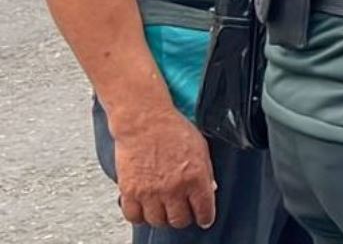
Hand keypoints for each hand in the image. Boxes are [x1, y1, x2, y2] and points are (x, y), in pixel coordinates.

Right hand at [110, 104, 215, 230]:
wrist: (144, 121)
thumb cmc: (173, 129)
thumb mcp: (200, 148)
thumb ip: (206, 173)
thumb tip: (210, 190)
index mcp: (195, 177)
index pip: (204, 210)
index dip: (205, 218)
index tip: (204, 220)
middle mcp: (174, 188)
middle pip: (180, 220)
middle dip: (184, 218)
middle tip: (183, 212)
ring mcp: (150, 192)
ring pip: (158, 222)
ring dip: (162, 218)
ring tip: (164, 208)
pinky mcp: (130, 192)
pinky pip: (134, 217)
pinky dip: (140, 216)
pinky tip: (145, 208)